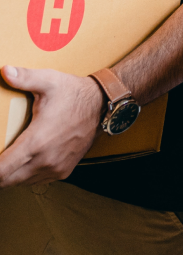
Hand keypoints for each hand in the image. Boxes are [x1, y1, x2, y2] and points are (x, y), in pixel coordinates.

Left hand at [0, 65, 104, 187]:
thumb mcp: (48, 81)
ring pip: (22, 183)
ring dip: (12, 174)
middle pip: (8, 181)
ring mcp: (56, 167)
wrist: (101, 104)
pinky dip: (27, 175)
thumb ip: (24, 78)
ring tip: (8, 159)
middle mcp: (46, 160)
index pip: (2, 170)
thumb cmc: (73, 93)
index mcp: (37, 141)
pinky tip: (25, 161)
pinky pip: (37, 181)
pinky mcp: (64, 170)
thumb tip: (5, 71)